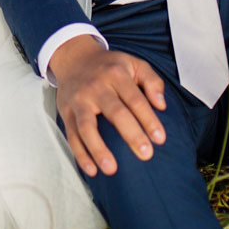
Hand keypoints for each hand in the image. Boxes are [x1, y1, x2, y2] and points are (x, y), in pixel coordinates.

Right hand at [49, 36, 167, 177]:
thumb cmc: (110, 66)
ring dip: (98, 149)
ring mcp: (79, 100)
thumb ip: (152, 81)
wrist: (75, 58)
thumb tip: (161, 105)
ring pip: (87, 127)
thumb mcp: (134, 63)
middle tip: (146, 155)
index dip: (148, 119)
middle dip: (131, 135)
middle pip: (115, 113)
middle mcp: (96, 87)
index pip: (135, 99)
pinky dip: (80, 154)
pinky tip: (92, 170)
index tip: (160, 139)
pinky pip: (72, 136)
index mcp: (116, 74)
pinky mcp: (66, 112)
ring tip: (112, 169)